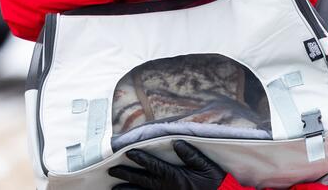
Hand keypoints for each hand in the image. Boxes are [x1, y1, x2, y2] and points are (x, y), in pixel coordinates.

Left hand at [109, 140, 227, 189]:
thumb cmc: (215, 184)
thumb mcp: (207, 167)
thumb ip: (191, 155)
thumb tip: (177, 142)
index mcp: (175, 176)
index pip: (153, 166)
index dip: (140, 158)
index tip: (128, 153)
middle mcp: (167, 188)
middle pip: (142, 181)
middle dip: (126, 175)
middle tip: (112, 171)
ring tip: (115, 188)